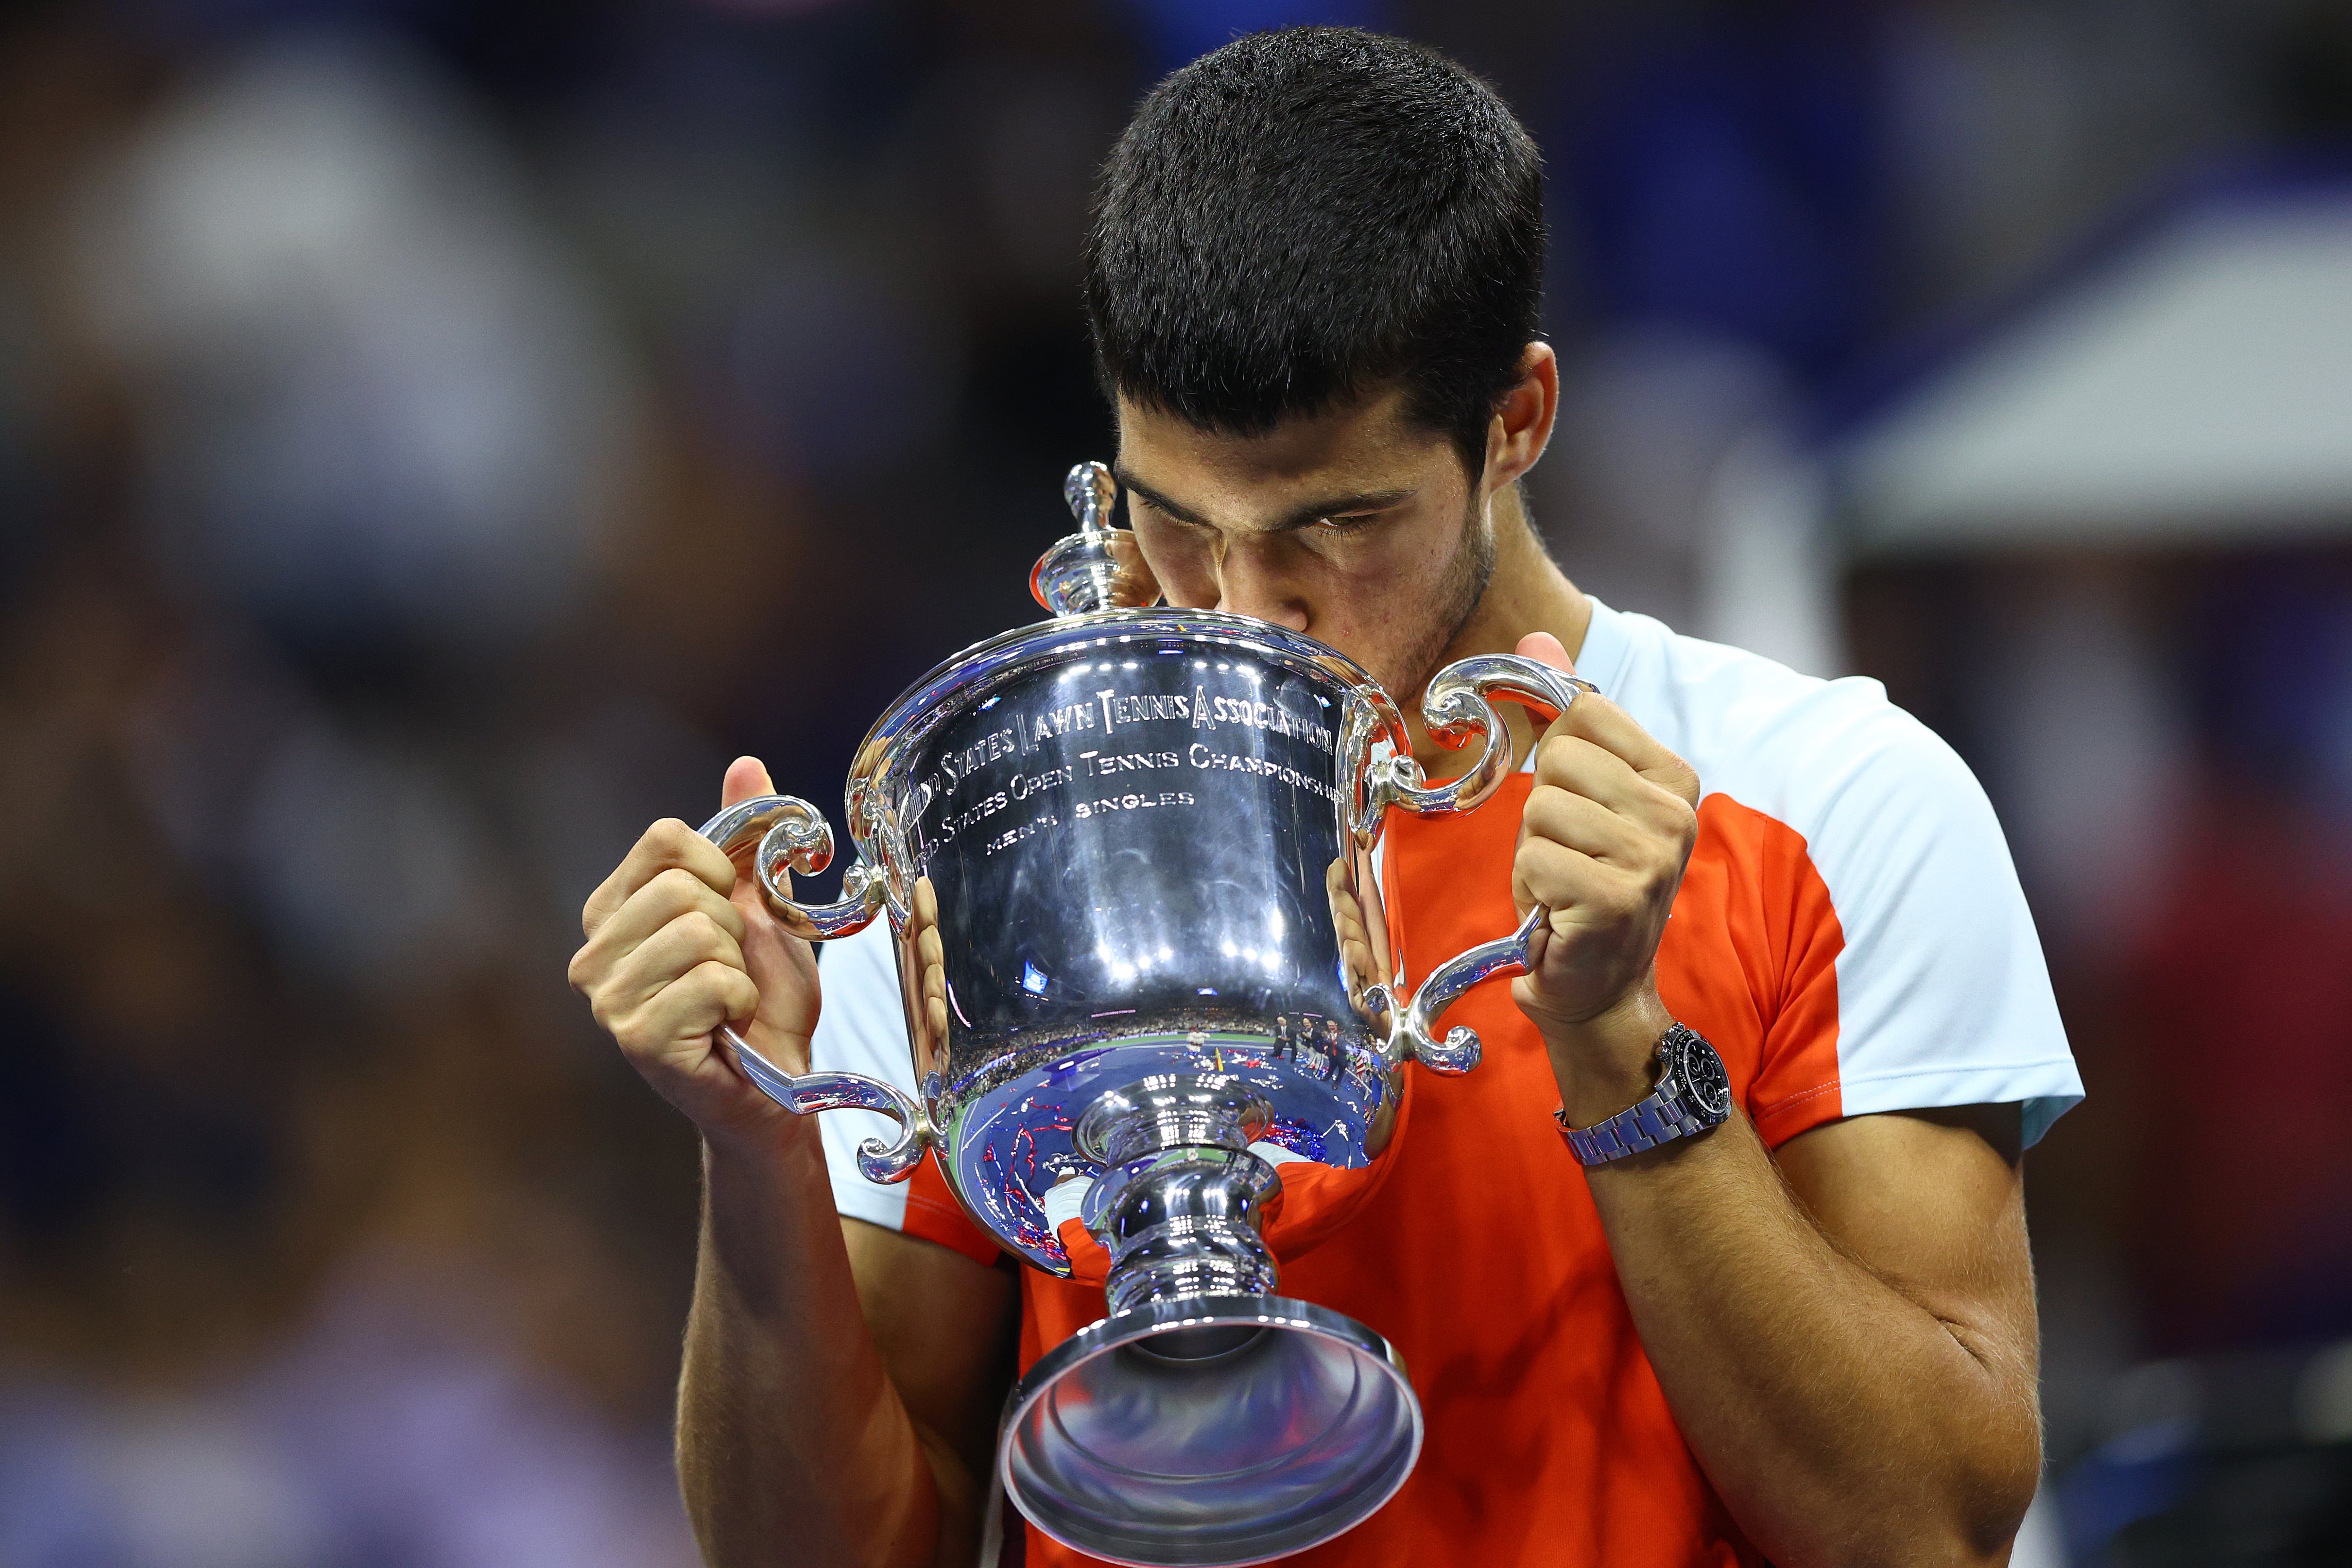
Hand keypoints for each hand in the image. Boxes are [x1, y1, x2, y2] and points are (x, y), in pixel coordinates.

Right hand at [569, 756, 821, 1145]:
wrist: (778, 1081)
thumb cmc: (763, 998)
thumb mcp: (762, 905)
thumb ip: (746, 838)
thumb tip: (746, 766)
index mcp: (613, 910)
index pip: (664, 838)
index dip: (719, 867)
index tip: (731, 910)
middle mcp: (593, 953)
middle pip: (682, 886)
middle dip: (732, 926)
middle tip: (732, 967)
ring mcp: (607, 1000)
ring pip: (698, 931)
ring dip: (737, 965)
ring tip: (729, 999)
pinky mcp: (637, 1039)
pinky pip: (712, 982)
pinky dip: (739, 1000)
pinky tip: (727, 1027)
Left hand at [1507, 633, 1700, 1119]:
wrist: (1595, 986)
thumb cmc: (1579, 883)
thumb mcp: (1575, 792)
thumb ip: (1563, 714)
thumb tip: (1537, 638)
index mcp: (1674, 776)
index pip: (1582, 714)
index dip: (1556, 761)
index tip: (1576, 810)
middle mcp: (1676, 813)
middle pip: (1559, 760)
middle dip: (1540, 811)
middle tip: (1564, 857)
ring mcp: (1654, 858)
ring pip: (1542, 808)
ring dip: (1533, 851)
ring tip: (1561, 885)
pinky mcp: (1620, 899)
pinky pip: (1537, 858)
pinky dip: (1532, 888)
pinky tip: (1557, 913)